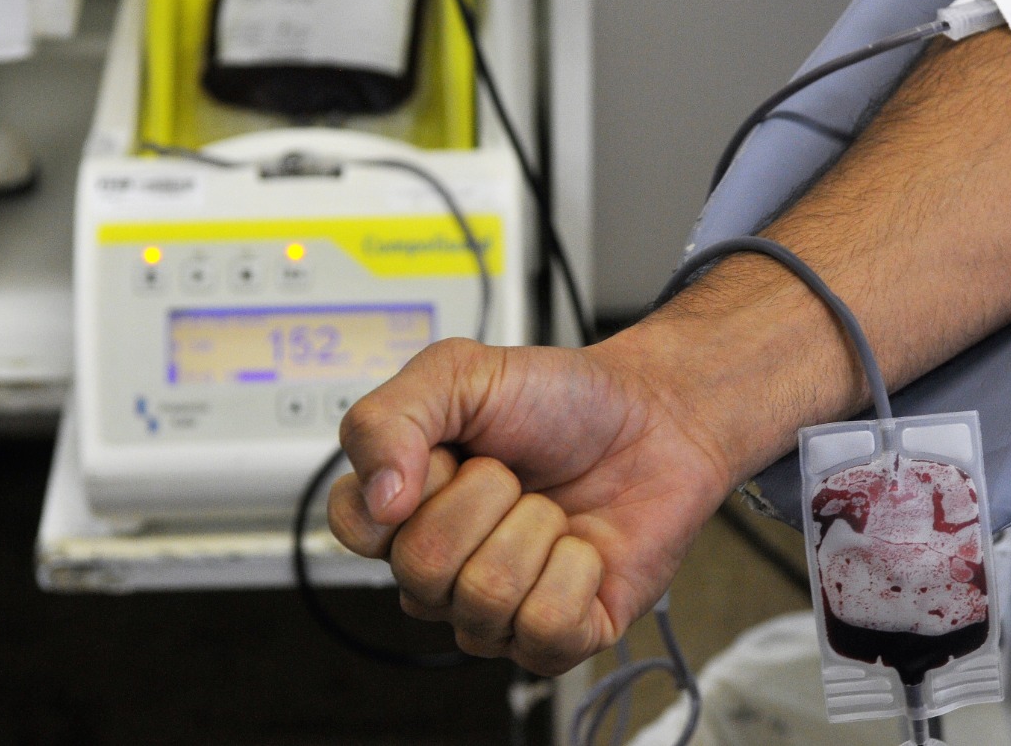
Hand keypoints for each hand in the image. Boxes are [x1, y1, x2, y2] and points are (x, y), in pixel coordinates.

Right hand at [327, 336, 737, 674]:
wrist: (657, 415)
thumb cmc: (561, 399)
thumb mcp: (461, 371)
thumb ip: (390, 417)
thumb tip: (377, 502)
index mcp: (405, 509)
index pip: (353, 529)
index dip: (406, 485)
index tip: (449, 450)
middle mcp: (441, 570)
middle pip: (421, 568)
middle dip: (485, 498)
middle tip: (515, 473)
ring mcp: (496, 611)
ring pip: (484, 600)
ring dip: (535, 530)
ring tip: (552, 506)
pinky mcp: (558, 638)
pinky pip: (544, 628)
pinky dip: (576, 571)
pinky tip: (581, 546)